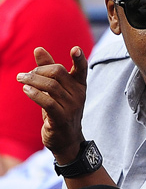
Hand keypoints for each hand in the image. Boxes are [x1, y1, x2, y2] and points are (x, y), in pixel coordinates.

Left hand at [17, 46, 87, 163]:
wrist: (66, 139)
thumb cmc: (60, 109)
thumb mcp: (56, 90)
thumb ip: (48, 69)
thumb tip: (39, 49)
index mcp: (80, 85)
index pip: (82, 69)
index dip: (79, 58)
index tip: (75, 49)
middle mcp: (79, 94)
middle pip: (58, 72)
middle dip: (38, 70)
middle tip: (24, 74)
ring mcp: (72, 107)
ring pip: (50, 86)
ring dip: (31, 80)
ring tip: (20, 80)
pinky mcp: (62, 118)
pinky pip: (47, 102)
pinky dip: (34, 94)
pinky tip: (26, 90)